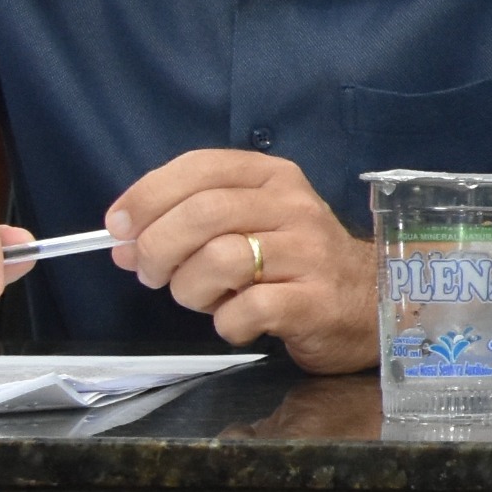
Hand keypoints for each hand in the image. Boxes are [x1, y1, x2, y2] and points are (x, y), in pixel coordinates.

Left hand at [108, 151, 380, 372]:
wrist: (372, 301)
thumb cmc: (296, 262)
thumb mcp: (250, 224)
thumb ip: (188, 224)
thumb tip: (123, 242)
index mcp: (274, 178)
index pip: (200, 167)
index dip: (147, 196)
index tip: (118, 227)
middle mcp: (294, 208)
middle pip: (204, 214)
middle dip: (157, 248)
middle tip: (152, 273)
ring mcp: (308, 254)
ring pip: (219, 261)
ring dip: (189, 289)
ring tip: (202, 299)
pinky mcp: (314, 301)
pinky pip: (246, 310)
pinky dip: (225, 323)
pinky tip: (237, 322)